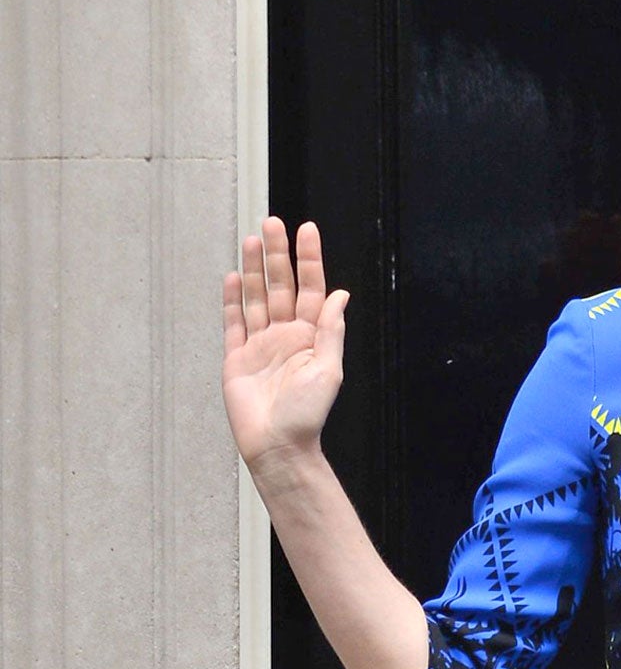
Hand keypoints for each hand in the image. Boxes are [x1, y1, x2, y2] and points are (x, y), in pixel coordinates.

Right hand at [222, 217, 348, 473]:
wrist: (278, 445)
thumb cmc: (307, 415)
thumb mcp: (329, 370)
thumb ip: (331, 331)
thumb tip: (341, 295)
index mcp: (311, 336)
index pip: (311, 288)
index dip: (309, 260)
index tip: (307, 230)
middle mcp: (286, 335)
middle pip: (280, 285)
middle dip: (277, 254)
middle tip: (272, 223)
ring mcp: (260, 344)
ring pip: (256, 297)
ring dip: (254, 269)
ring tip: (252, 240)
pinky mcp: (237, 358)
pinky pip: (234, 322)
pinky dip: (232, 300)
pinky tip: (234, 276)